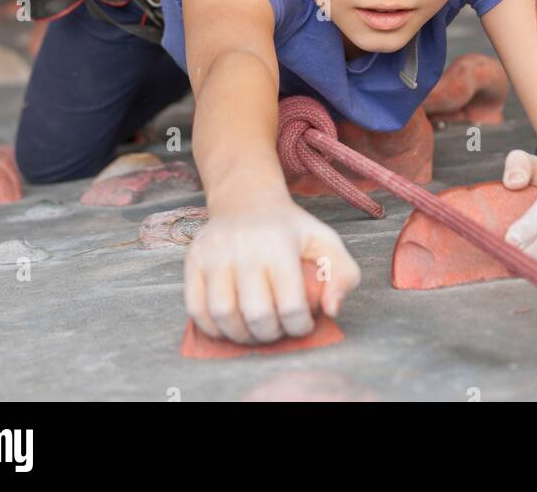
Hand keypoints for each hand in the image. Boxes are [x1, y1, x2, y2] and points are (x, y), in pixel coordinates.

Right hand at [184, 198, 361, 343]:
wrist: (247, 200)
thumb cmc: (290, 230)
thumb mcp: (326, 241)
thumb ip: (344, 275)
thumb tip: (331, 310)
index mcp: (279, 243)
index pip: (290, 305)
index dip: (300, 326)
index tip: (302, 324)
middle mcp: (242, 246)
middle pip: (256, 314)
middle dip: (270, 334)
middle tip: (277, 330)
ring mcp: (213, 253)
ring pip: (222, 314)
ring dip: (240, 335)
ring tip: (254, 331)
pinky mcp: (192, 260)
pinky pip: (196, 307)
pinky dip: (212, 327)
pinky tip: (229, 325)